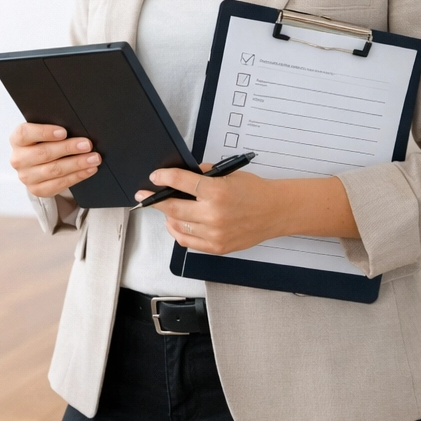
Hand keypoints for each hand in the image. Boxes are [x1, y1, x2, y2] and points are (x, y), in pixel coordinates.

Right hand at [9, 123, 98, 198]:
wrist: (36, 165)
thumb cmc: (43, 143)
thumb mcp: (43, 133)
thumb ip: (53, 129)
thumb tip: (76, 127)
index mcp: (17, 140)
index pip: (25, 134)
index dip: (44, 132)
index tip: (64, 132)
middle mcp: (19, 159)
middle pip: (44, 153)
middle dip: (68, 148)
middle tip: (87, 145)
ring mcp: (26, 176)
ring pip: (54, 170)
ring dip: (77, 164)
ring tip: (93, 158)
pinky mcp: (37, 190)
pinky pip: (59, 184)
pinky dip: (77, 176)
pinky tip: (88, 170)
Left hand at [140, 166, 283, 254]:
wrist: (276, 211)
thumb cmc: (255, 192)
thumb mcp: (229, 174)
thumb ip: (205, 174)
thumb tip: (182, 176)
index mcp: (216, 191)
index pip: (180, 182)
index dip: (163, 178)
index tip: (154, 177)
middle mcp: (214, 214)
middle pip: (173, 208)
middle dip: (155, 201)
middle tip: (144, 196)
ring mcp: (215, 233)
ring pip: (178, 226)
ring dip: (167, 217)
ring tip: (164, 210)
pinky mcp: (217, 247)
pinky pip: (188, 242)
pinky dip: (178, 232)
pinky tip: (176, 224)